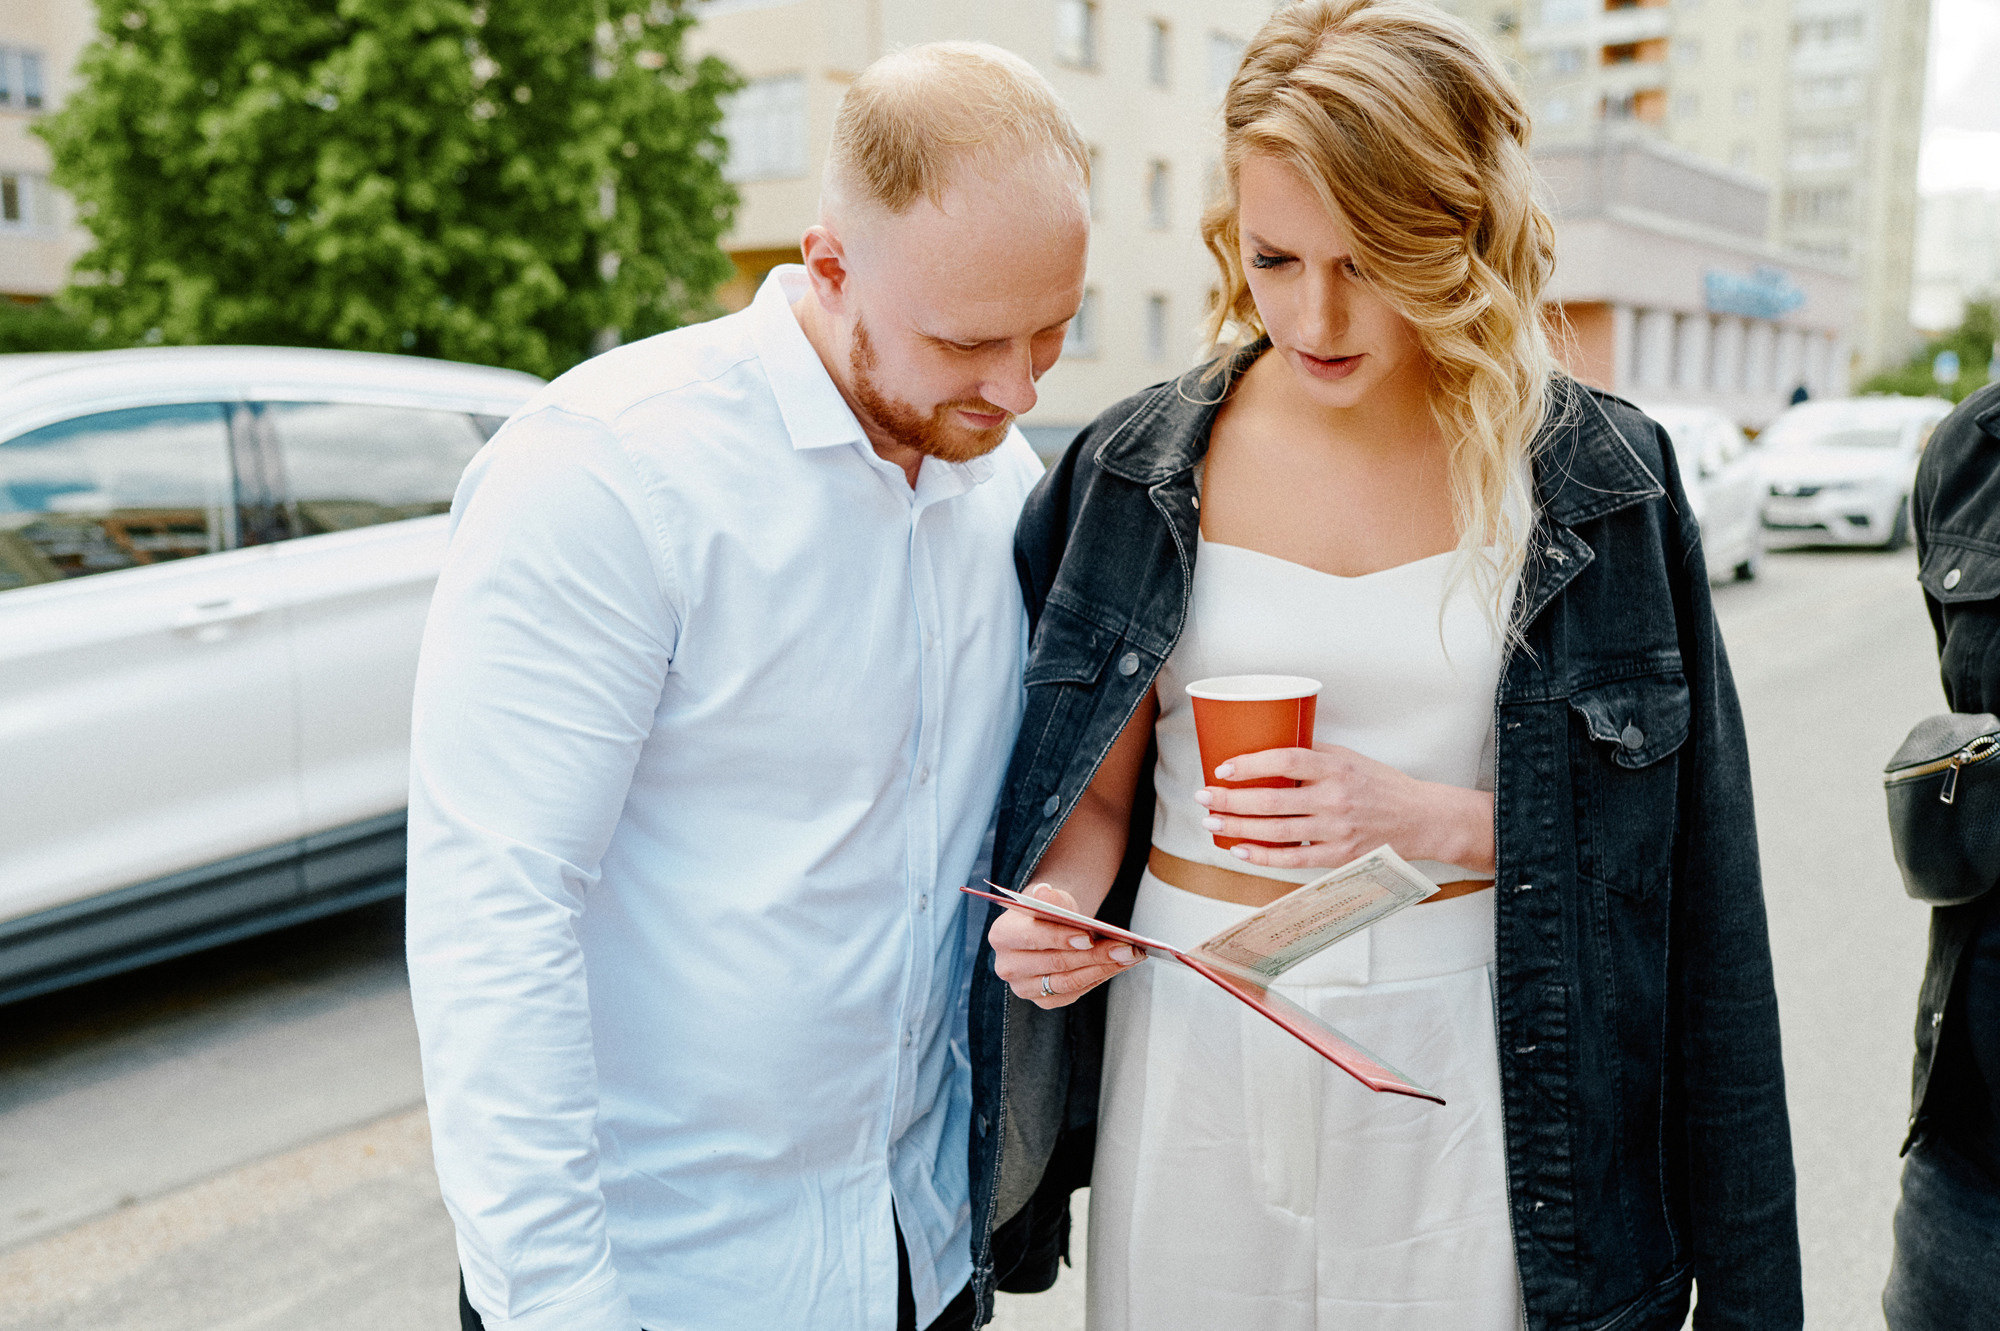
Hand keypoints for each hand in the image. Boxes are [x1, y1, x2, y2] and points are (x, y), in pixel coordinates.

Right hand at [988, 883, 1143, 1009]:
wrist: (1047, 926)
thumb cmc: (1049, 909)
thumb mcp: (1049, 896)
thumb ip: (1047, 896)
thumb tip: (1046, 894)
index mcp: (1001, 935)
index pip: (1032, 938)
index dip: (1061, 938)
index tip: (1090, 937)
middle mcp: (1007, 966)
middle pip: (1055, 963)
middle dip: (1095, 955)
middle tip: (1126, 948)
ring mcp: (1023, 988)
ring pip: (1068, 982)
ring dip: (1103, 969)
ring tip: (1130, 956)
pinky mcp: (1042, 1000)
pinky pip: (1073, 994)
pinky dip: (1097, 979)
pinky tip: (1118, 966)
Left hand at [1195, 744, 1494, 874]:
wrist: (1421, 818)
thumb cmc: (1380, 785)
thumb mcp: (1349, 757)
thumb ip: (1312, 753)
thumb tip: (1267, 744)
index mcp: (1336, 767)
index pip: (1286, 760)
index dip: (1251, 763)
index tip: (1223, 766)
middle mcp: (1335, 798)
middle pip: (1273, 800)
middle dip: (1230, 800)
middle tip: (1203, 797)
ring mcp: (1337, 831)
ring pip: (1277, 831)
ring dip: (1238, 828)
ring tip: (1211, 822)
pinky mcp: (1339, 857)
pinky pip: (1293, 860)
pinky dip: (1263, 856)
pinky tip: (1239, 849)